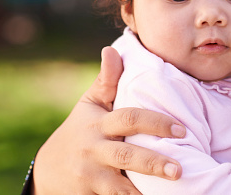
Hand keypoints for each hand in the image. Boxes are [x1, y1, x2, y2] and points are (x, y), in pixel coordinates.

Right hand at [32, 46, 185, 193]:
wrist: (49, 169)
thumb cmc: (80, 129)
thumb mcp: (89, 104)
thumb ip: (107, 81)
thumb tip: (112, 49)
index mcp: (99, 123)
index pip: (129, 119)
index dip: (155, 122)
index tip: (181, 129)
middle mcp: (95, 149)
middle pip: (126, 156)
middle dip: (154, 162)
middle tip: (180, 169)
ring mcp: (91, 175)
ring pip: (120, 185)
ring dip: (145, 189)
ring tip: (173, 190)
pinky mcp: (90, 194)